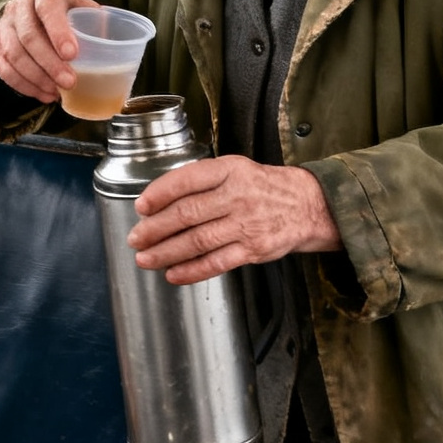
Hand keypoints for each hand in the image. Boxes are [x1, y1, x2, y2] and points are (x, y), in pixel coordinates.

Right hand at [0, 0, 98, 101]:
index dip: (58, 32)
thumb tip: (110, 44)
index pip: (48, 8)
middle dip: (49, 63)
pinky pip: (3, 67)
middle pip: (29, 35)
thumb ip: (95, 20)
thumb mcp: (81, 5)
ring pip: (13, 54)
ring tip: (56, 92)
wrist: (31, 6)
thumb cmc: (64, 9)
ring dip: (36, 78)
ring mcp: (4, 24)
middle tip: (69, 82)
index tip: (73, 54)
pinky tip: (43, 94)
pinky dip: (23, 85)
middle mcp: (20, 4)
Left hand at [127, 157, 341, 284]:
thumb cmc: (262, 187)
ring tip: (146, 258)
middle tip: (135, 238)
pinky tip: (173, 273)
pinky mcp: (254, 250)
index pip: (187, 180)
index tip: (140, 207)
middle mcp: (237, 196)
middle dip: (155, 229)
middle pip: (187, 214)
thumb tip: (160, 200)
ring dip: (166, 252)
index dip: (159, 194)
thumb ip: (203, 181)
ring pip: (197, 241)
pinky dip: (191, 270)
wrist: (307, 206)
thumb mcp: (236, 169)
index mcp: (230, 170)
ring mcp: (246, 224)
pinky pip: (216, 262)